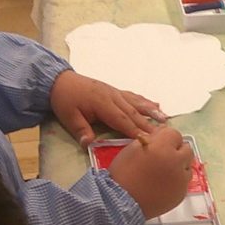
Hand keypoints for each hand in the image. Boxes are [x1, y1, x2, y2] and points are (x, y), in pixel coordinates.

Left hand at [49, 70, 165, 146]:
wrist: (59, 80)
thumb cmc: (64, 99)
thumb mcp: (68, 117)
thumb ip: (81, 131)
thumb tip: (88, 145)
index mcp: (102, 104)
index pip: (122, 120)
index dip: (135, 131)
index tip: (148, 141)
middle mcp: (113, 97)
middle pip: (134, 113)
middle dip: (149, 124)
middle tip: (164, 135)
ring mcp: (115, 92)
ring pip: (137, 103)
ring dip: (152, 111)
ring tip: (165, 118)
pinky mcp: (115, 91)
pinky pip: (133, 96)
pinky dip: (145, 101)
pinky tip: (155, 104)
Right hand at [106, 126, 193, 217]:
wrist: (122, 202)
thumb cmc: (123, 173)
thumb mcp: (133, 148)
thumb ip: (151, 139)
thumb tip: (161, 133)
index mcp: (162, 147)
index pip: (175, 134)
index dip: (167, 137)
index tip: (159, 143)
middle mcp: (176, 161)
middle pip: (187, 149)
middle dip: (176, 150)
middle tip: (163, 156)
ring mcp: (181, 179)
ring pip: (188, 166)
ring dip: (179, 166)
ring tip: (163, 172)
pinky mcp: (182, 193)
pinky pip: (184, 182)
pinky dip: (177, 181)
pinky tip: (164, 184)